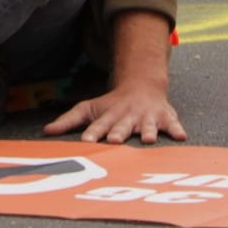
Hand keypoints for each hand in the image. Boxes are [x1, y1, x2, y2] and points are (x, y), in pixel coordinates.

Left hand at [43, 80, 186, 144]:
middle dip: (119, 133)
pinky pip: (172, 124)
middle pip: (122, 125)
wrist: (141, 85)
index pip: (98, 125)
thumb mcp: (89, 109)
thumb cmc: (112, 105)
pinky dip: (177, 129)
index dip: (93, 133)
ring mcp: (146, 117)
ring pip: (147, 125)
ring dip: (147, 131)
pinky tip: (181, 136)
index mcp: (109, 116)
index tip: (86, 141)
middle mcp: (127, 116)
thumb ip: (68, 121)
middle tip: (115, 141)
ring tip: (149, 139)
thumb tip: (45, 132)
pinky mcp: (164, 118)